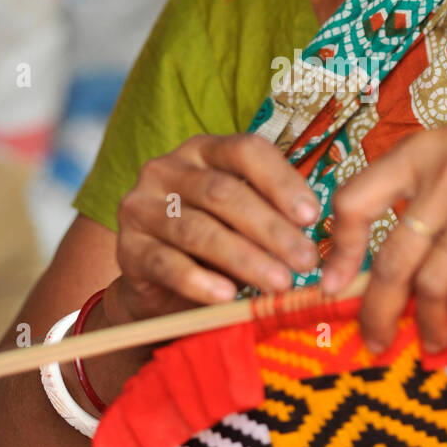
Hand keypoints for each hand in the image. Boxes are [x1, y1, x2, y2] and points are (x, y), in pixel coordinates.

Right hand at [103, 134, 320, 324]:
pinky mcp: (127, 249)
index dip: (282, 181)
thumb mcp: (243, 221)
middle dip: (271, 229)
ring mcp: (142, 207)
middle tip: (307, 261)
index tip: (314, 216)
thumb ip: (272, 216)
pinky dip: (200, 281)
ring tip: (280, 284)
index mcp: (204, 150)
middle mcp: (167, 169)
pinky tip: (229, 296)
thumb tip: (319, 235)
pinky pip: (166, 264)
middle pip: (223, 193)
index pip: (246, 151)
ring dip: (245, 258)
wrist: (157, 284)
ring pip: (199, 230)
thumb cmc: (214, 243)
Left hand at [320, 112, 446, 352]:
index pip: (354, 199)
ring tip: (432, 339)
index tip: (334, 285)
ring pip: (437, 276)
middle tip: (376, 339)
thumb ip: (416, 198)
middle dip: (381, 309)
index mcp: (419, 150)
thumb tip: (371, 268)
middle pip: (396, 256)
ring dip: (431, 319)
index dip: (339, 249)